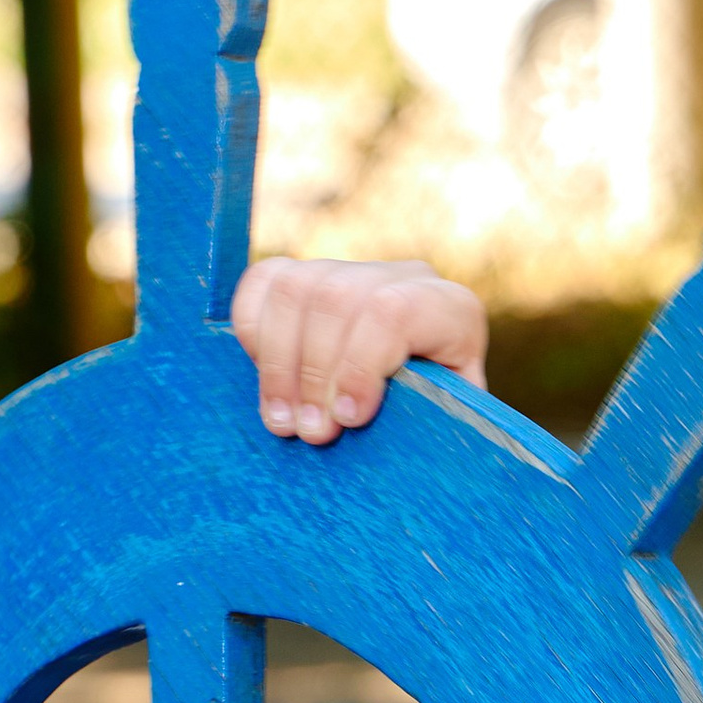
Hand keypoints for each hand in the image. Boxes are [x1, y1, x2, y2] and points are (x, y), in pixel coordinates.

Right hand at [230, 256, 488, 444]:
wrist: (425, 403)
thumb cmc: (437, 426)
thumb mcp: (447, 427)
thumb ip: (425, 422)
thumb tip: (365, 427)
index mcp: (450, 310)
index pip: (393, 312)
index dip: (360, 366)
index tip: (347, 419)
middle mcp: (403, 278)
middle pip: (336, 300)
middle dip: (313, 374)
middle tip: (310, 432)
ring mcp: (352, 270)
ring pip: (294, 289)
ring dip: (277, 364)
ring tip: (283, 421)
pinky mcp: (308, 273)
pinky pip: (264, 282)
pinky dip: (252, 331)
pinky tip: (264, 380)